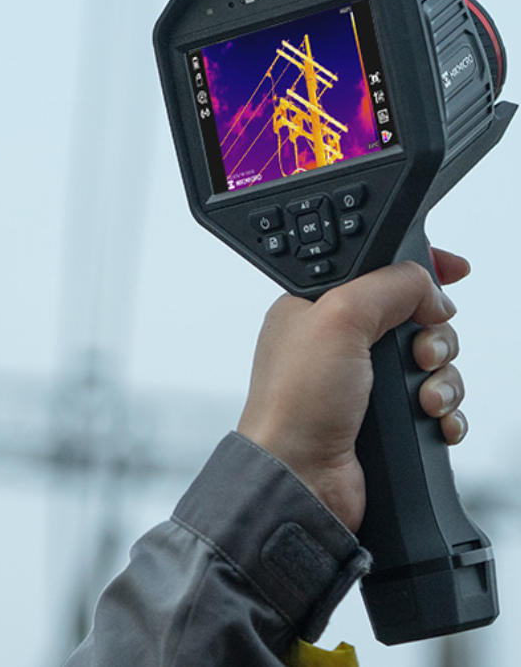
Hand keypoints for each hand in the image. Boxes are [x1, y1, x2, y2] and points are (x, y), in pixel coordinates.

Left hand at [237, 249, 469, 532]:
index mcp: (320, 307)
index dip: (418, 268)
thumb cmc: (295, 403)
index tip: (452, 271)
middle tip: (417, 355)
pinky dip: (445, 411)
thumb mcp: (339, 317)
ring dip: (441, 378)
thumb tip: (431, 288)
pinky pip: (438, 403)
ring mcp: (365, 382)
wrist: (301, 479)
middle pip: (417, 316)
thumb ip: (391, 284)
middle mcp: (342, 341)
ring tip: (422, 398)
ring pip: (432, 360)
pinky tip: (433, 419)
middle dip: (433, 334)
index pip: (379, 270)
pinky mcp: (385, 417)